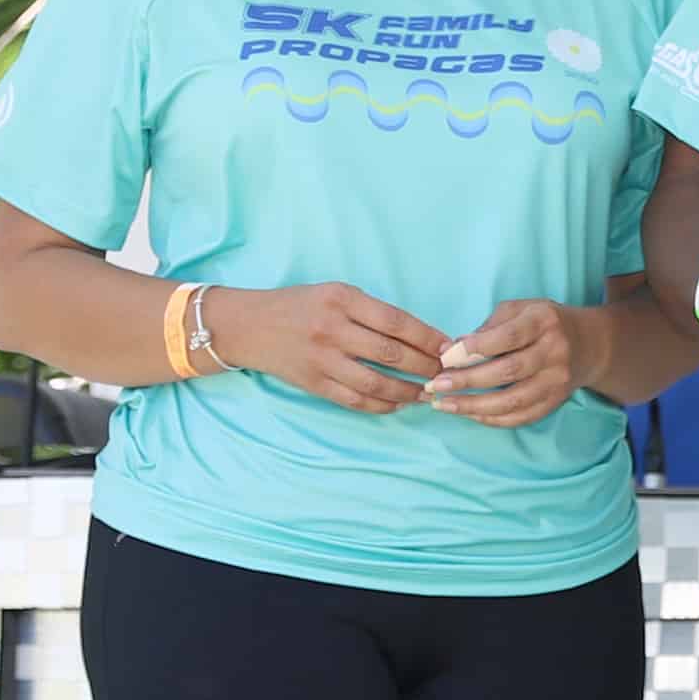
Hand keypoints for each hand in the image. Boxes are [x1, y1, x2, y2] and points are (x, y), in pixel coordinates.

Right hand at [202, 281, 447, 413]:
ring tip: (426, 393)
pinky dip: (382, 405)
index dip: (429, 338)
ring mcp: (321, 359)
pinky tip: (398, 404)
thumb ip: (372, 312)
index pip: (398, 322)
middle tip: (446, 375)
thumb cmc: (301, 306)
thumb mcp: (336, 294)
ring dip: (408, 392)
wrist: (248, 325)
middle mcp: (332, 329)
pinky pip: (355, 399)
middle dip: (426, 368)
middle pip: (392, 354)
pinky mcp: (313, 382)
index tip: (450, 349)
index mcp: (342, 300)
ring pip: (377, 382)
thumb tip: (422, 337)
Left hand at [427, 300, 598, 428]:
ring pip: (514, 400)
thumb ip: (486, 328)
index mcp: (543, 321)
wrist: (590, 344)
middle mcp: (555, 351)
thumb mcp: (518, 310)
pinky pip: (523, 416)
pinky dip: (493, 419)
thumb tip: (450, 352)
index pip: (507, 337)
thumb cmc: (543, 322)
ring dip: (475, 406)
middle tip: (436, 385)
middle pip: (508, 372)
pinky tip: (470, 414)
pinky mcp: (556, 400)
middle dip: (467, 381)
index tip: (445, 358)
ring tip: (444, 405)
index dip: (474, 349)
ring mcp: (557, 380)